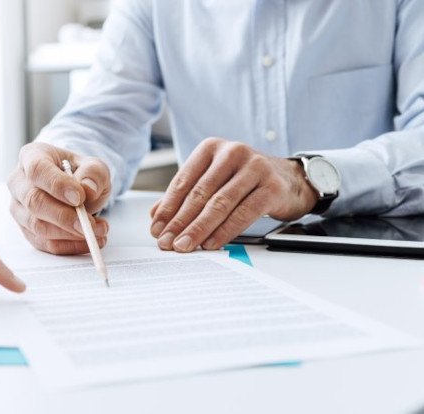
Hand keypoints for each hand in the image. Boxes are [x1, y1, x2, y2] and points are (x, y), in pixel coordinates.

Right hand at [8, 142, 110, 254]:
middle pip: (34, 201)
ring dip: (70, 234)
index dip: (57, 185)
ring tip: (98, 231)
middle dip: (64, 216)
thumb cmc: (81, 174)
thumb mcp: (95, 167)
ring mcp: (19, 207)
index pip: (37, 169)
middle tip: (90, 224)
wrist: (76, 188)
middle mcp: (19, 182)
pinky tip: (90, 240)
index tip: (79, 197)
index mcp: (32, 156)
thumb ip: (94, 173)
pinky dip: (69, 246)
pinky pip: (44, 243)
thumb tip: (87, 189)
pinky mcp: (26, 230)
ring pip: (37, 226)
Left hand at [150, 138, 317, 251]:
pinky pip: (243, 213)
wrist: (290, 179)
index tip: (157, 229)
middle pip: (200, 193)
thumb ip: (186, 194)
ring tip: (185, 245)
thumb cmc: (246, 180)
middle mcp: (232, 152)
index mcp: (212, 148)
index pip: (184, 181)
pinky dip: (225, 231)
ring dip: (199, 229)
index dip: (168, 207)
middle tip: (167, 242)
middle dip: (180, 222)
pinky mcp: (271, 187)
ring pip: (220, 203)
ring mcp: (254, 167)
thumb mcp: (214, 180)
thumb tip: (156, 216)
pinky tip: (211, 243)